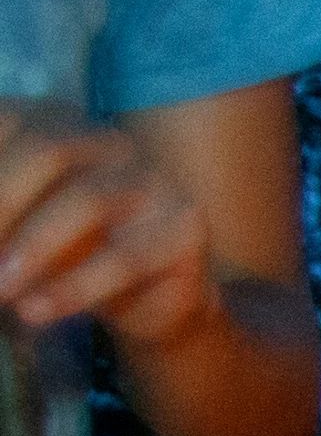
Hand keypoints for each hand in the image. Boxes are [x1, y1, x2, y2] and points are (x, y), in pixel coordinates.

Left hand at [0, 104, 225, 350]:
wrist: (155, 299)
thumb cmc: (74, 252)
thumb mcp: (17, 225)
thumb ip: (0, 212)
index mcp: (59, 124)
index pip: (8, 125)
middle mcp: (110, 142)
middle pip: (46, 151)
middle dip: (1, 202)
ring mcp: (155, 180)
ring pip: (88, 200)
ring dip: (34, 247)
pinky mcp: (187, 227)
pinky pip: (125, 258)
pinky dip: (73, 288)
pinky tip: (34, 312)